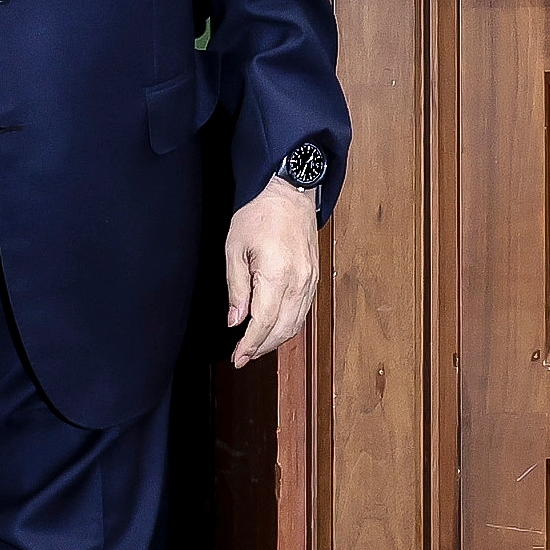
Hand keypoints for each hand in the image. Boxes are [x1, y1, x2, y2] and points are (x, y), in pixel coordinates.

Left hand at [225, 177, 320, 368]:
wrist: (288, 191)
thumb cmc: (259, 212)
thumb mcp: (235, 248)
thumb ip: (236, 287)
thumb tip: (235, 320)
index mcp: (277, 274)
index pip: (263, 323)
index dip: (249, 345)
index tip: (237, 357)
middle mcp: (299, 282)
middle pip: (282, 329)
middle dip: (262, 348)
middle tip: (243, 357)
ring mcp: (310, 281)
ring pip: (295, 324)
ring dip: (275, 340)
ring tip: (255, 347)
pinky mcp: (314, 277)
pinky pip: (303, 311)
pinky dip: (288, 325)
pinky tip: (273, 327)